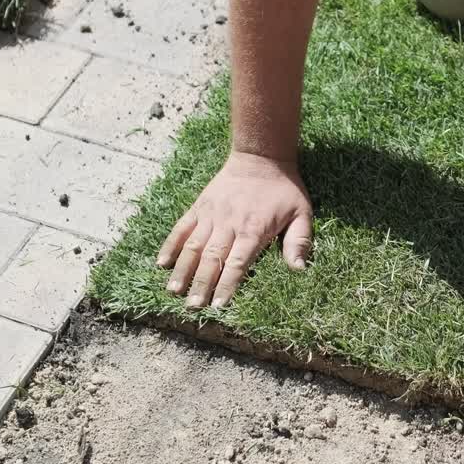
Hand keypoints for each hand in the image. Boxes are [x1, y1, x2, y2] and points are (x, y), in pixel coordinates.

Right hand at [157, 152, 312, 308]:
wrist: (261, 156)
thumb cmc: (284, 189)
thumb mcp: (302, 213)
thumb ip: (299, 241)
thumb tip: (299, 269)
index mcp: (254, 230)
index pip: (238, 263)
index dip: (227, 285)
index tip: (219, 305)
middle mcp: (229, 224)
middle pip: (212, 259)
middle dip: (201, 284)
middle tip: (192, 306)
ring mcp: (211, 215)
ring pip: (193, 246)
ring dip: (182, 269)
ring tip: (172, 291)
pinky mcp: (200, 206)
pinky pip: (182, 227)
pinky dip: (171, 244)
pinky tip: (161, 262)